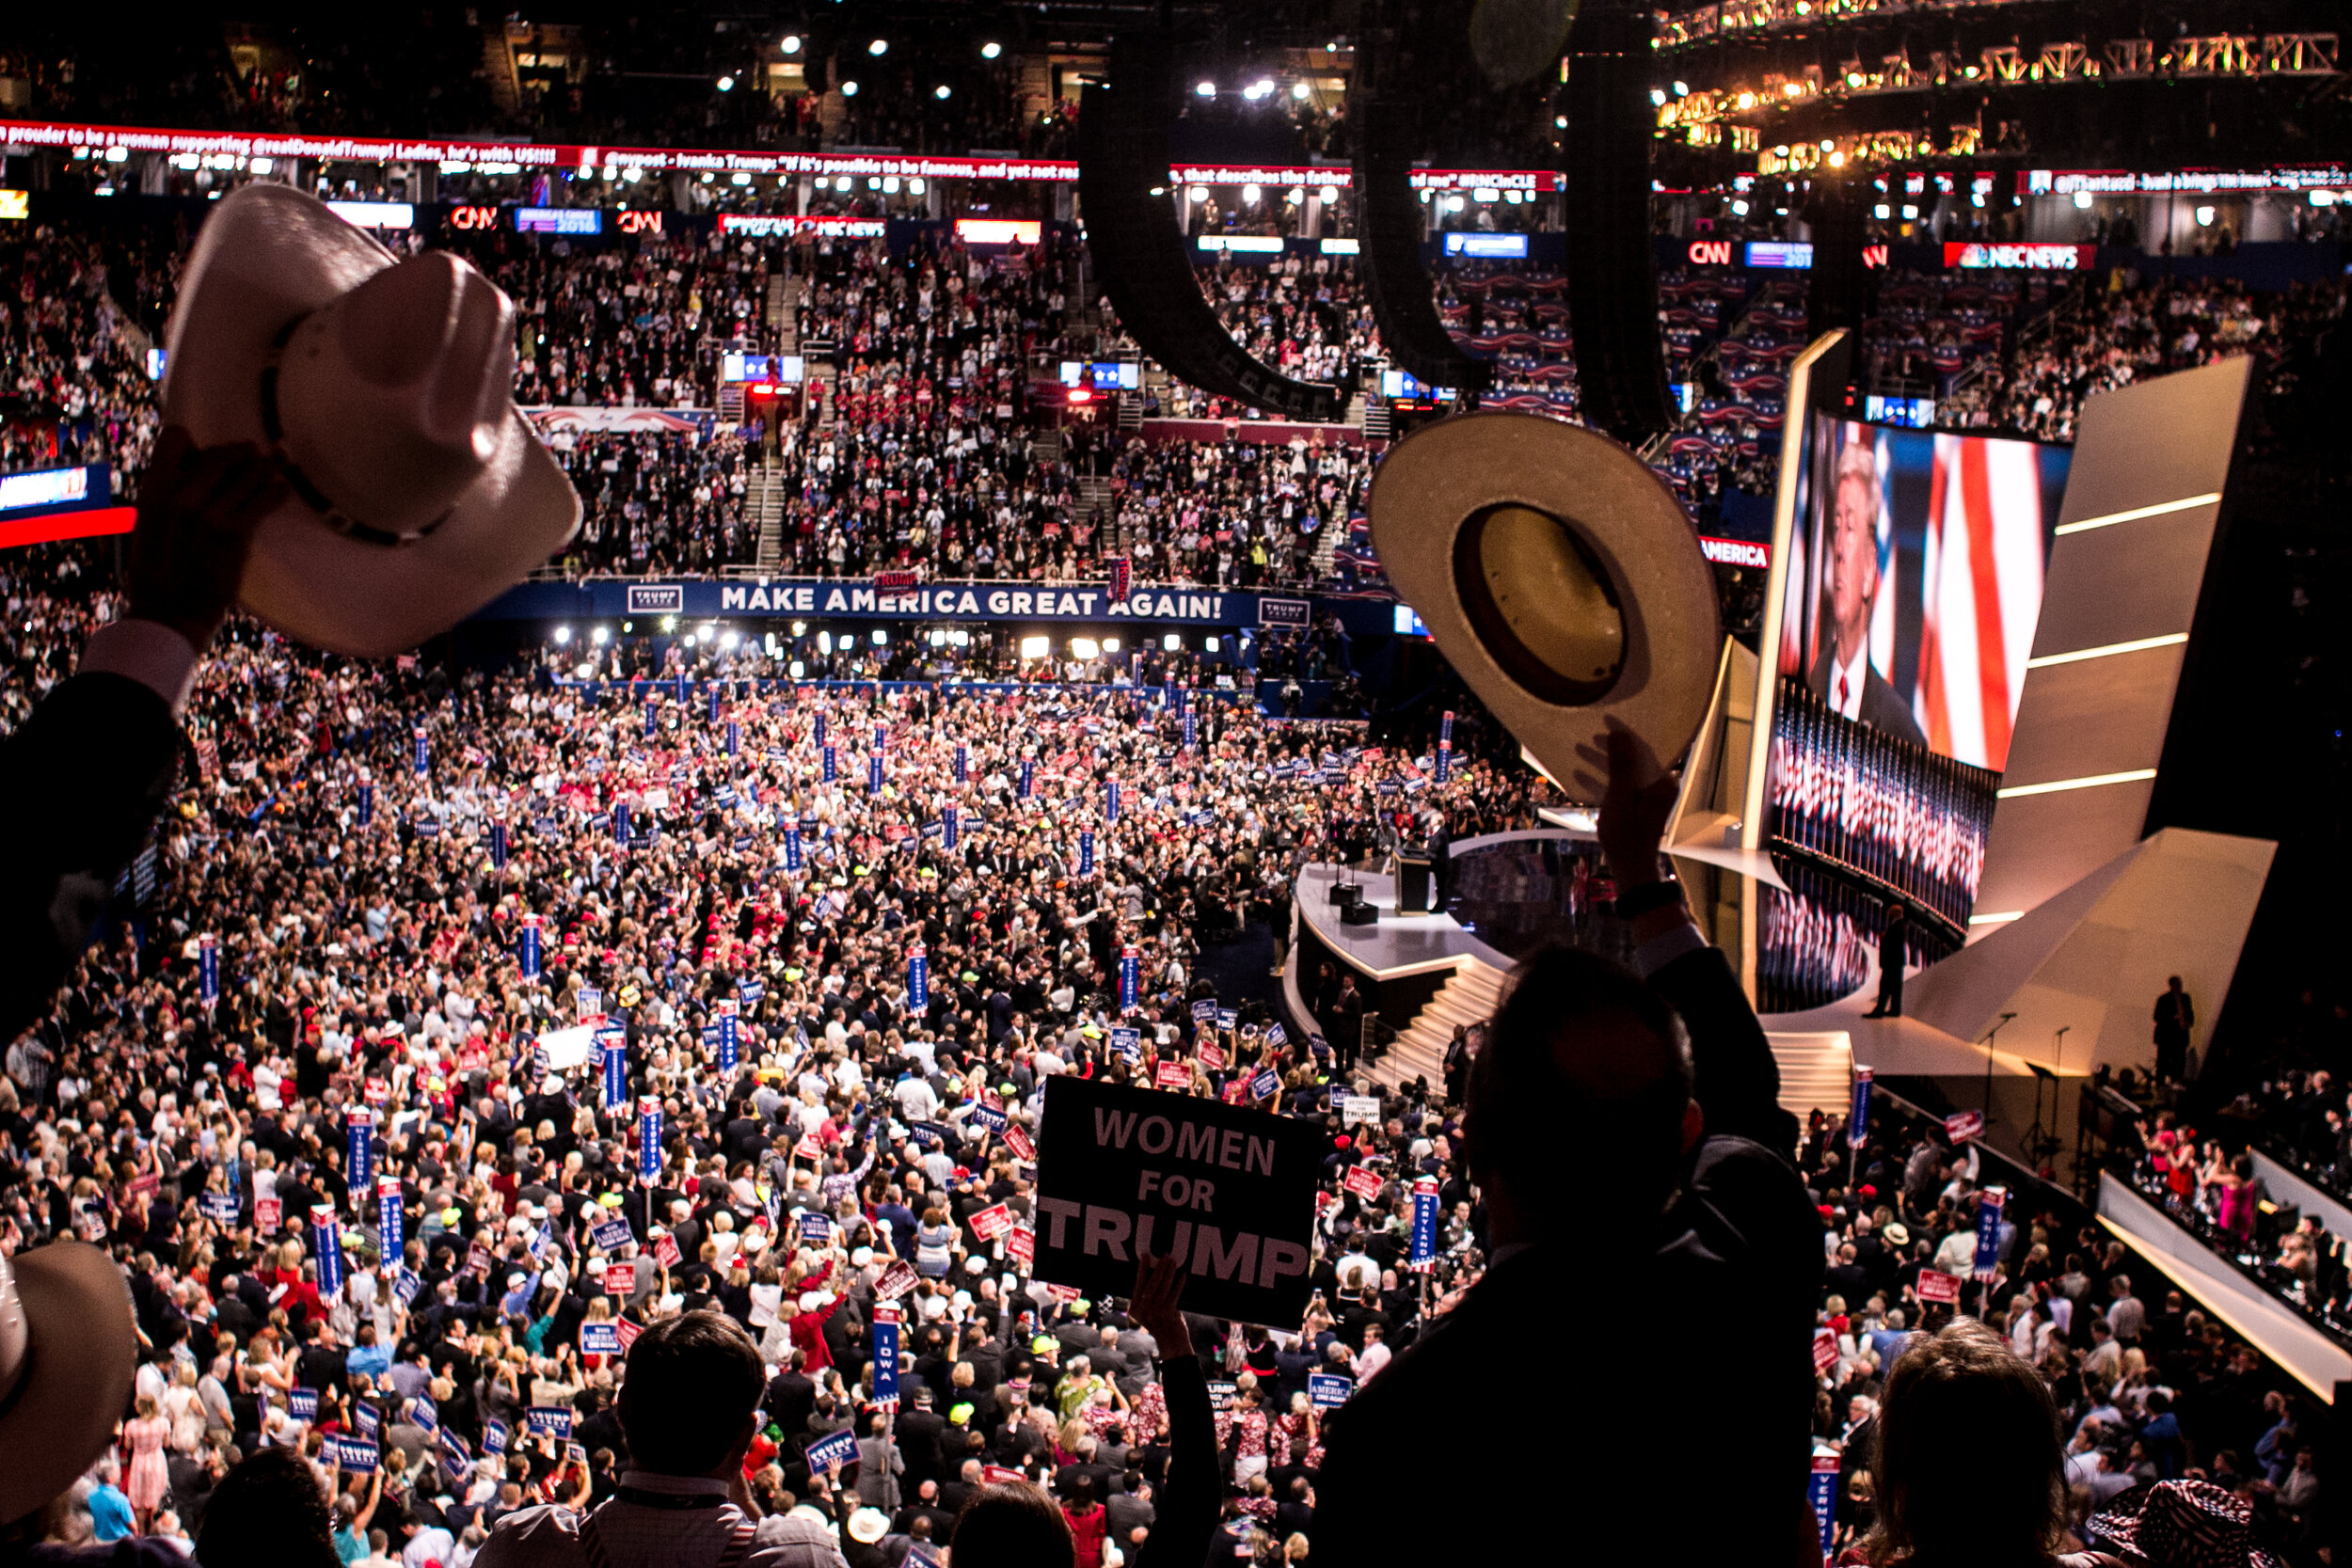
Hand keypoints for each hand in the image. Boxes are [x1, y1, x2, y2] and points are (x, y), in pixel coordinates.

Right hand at [125, 425, 285, 650]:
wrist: (167, 613)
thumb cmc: (154, 572)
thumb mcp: (144, 525)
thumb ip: (164, 497)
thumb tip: (187, 476)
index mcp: (152, 490)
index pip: (174, 438)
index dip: (194, 443)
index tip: (204, 454)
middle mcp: (179, 496)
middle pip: (220, 454)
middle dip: (241, 453)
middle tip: (254, 454)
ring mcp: (207, 513)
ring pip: (248, 473)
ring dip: (266, 467)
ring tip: (276, 465)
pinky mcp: (233, 533)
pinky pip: (264, 500)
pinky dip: (276, 492)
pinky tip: (282, 490)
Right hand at [1129, 1250, 1192, 1358]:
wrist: (1171, 1343)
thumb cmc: (1160, 1324)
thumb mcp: (1147, 1313)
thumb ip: (1147, 1297)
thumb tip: (1155, 1272)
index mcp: (1136, 1308)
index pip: (1139, 1284)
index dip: (1142, 1268)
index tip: (1145, 1255)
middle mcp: (1144, 1310)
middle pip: (1152, 1284)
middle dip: (1159, 1268)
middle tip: (1164, 1256)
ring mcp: (1156, 1312)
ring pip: (1163, 1287)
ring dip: (1169, 1273)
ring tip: (1173, 1262)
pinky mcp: (1168, 1313)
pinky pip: (1174, 1294)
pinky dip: (1179, 1284)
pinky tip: (1182, 1275)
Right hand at [1586, 726, 1678, 887]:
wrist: (1630, 868)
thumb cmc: (1626, 834)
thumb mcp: (1621, 796)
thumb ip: (1621, 764)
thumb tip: (1619, 733)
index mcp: (1662, 782)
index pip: (1642, 749)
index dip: (1622, 733)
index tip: (1605, 718)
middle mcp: (1659, 787)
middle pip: (1632, 760)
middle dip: (1609, 748)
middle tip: (1589, 736)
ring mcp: (1649, 799)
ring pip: (1623, 773)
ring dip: (1601, 763)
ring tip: (1579, 751)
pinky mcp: (1637, 809)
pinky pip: (1620, 788)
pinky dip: (1602, 781)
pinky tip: (1580, 775)